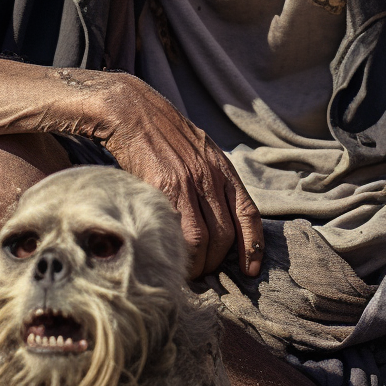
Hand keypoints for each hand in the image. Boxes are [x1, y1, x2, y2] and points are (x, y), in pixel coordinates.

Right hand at [95, 75, 263, 278]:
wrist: (133, 112)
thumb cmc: (165, 136)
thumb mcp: (201, 153)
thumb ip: (212, 181)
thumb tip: (216, 219)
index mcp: (223, 169)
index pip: (249, 214)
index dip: (253, 246)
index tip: (250, 270)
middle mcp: (210, 177)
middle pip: (225, 235)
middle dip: (217, 262)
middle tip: (204, 273)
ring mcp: (186, 183)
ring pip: (202, 239)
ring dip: (196, 263)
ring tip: (186, 272)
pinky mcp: (161, 189)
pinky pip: (174, 230)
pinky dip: (175, 251)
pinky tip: (168, 257)